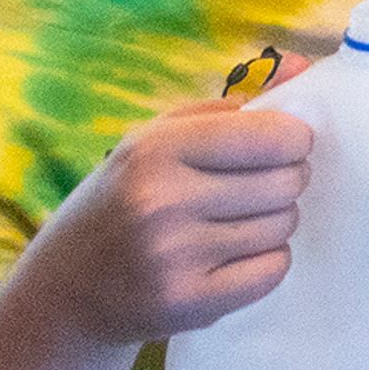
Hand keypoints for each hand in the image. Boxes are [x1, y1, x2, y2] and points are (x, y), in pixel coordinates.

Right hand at [14, 65, 314, 348]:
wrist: (67, 289)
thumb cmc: (124, 200)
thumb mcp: (155, 140)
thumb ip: (227, 107)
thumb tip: (300, 66)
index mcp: (156, 149)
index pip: (270, 136)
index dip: (293, 140)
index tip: (286, 146)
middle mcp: (163, 201)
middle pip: (284, 182)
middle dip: (287, 180)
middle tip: (262, 186)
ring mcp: (175, 257)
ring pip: (282, 226)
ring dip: (275, 221)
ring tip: (239, 221)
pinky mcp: (189, 303)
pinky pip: (272, 271)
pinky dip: (268, 261)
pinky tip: (236, 255)